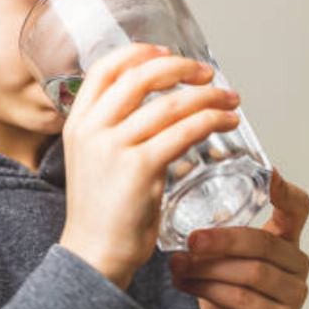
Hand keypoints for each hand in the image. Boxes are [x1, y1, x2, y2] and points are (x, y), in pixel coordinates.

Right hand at [59, 43, 241, 288]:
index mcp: (78, 122)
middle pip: (141, 77)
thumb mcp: (93, 159)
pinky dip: (211, 122)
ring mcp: (114, 148)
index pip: (106, 68)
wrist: (94, 256)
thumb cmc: (102, 212)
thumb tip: (156, 105)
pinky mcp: (139, 168)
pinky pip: (184, 132)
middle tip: (208, 74)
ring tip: (230, 101)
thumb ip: (115, 130)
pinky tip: (226, 123)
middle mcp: (92, 129)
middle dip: (182, 69)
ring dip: (208, 97)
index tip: (168, 52)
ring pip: (170, 104)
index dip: (140, 52)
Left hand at [170, 169, 308, 308]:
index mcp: (286, 239)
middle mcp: (296, 263)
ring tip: (179, 265)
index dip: (286, 191)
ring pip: (252, 272)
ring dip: (208, 269)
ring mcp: (293, 294)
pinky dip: (208, 290)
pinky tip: (185, 284)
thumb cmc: (224, 291)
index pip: (298, 208)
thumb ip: (215, 233)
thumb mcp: (222, 256)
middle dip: (223, 240)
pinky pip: (243, 299)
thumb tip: (178, 199)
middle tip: (192, 239)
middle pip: (266, 242)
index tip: (268, 173)